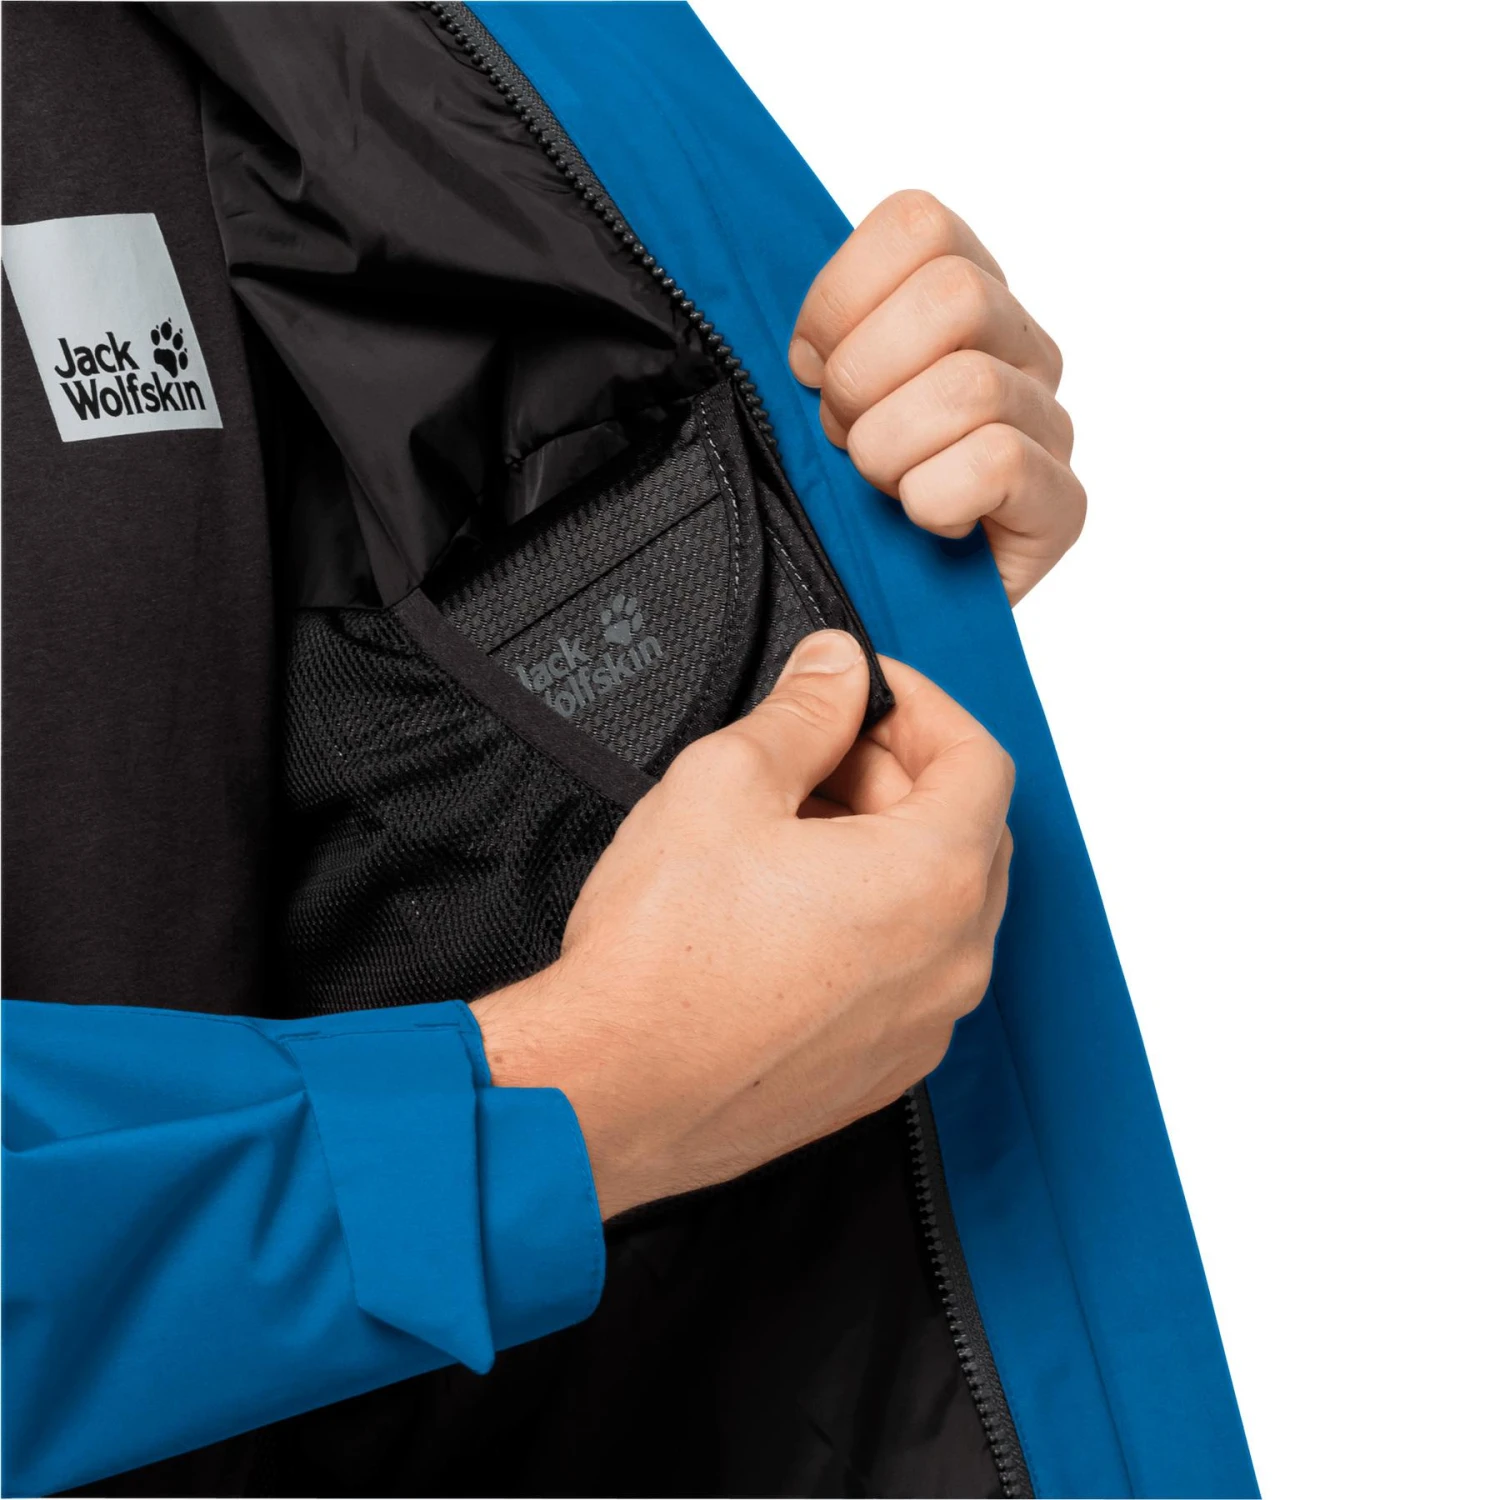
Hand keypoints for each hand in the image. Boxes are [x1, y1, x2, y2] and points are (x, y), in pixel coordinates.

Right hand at [471, 630, 1014, 1218]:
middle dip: (897, 774)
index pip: (979, 761)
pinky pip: (905, 972)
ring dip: (882, 847)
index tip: (865, 694)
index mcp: (935, 880)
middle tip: (817, 751)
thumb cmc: (661, 958)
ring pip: (937, 905)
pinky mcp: (879, 1069)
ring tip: (787, 828)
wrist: (608, 1090)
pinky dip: (870, 921)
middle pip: (966, 830)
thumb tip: (837, 670)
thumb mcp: (726, 781)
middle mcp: (951, 963)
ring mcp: (921, 1026)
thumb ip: (803, 711)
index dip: (922, 706)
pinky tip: (786, 906)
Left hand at [789, 190, 1084, 603]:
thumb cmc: (839, 497)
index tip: (807, 369)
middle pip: (954, 295)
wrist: (876, 612)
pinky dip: (934, 498)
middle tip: (841, 437)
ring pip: (971, 386)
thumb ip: (809, 330)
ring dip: (891, 448)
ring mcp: (1048, 424)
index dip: (839, 300)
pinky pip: (998, 462)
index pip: (918, 225)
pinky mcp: (1062, 504)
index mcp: (964, 295)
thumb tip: (758, 301)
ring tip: (881, 486)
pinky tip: (924, 521)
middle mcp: (1020, 348)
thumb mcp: (806, 394)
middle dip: (865, 378)